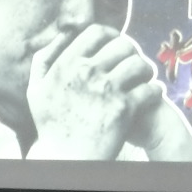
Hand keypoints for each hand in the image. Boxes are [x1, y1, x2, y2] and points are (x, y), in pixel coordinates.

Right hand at [25, 26, 165, 159]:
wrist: (64, 158)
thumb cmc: (50, 125)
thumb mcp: (36, 88)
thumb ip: (45, 58)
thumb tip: (62, 33)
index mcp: (68, 63)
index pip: (97, 33)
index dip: (111, 35)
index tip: (116, 45)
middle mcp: (88, 72)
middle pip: (123, 45)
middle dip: (132, 51)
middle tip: (134, 62)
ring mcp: (108, 89)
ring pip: (139, 64)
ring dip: (146, 69)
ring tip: (145, 77)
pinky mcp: (124, 109)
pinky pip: (149, 89)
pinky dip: (154, 91)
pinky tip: (152, 94)